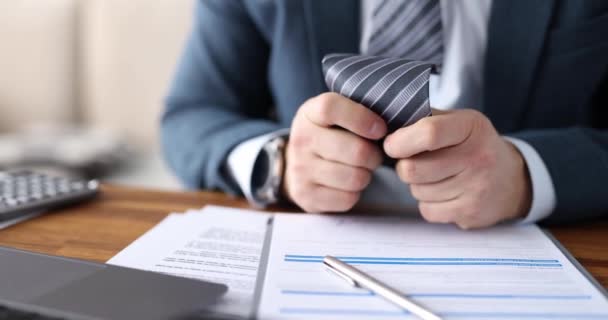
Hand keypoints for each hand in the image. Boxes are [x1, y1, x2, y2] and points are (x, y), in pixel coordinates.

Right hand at [283, 93, 386, 211]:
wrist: (297, 165)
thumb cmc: (329, 135)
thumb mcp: (335, 116)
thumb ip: (359, 111)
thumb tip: (394, 125)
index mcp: (309, 114)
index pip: (331, 108)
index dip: (361, 118)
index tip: (380, 129)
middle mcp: (300, 140)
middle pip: (356, 151)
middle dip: (374, 156)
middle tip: (374, 155)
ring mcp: (300, 170)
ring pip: (355, 178)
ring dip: (366, 175)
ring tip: (361, 169)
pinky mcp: (306, 196)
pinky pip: (347, 199)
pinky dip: (354, 193)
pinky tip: (347, 184)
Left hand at [384, 109, 531, 228]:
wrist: (511, 179)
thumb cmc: (473, 145)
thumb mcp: (458, 121)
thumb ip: (424, 119)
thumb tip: (385, 128)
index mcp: (471, 127)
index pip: (428, 134)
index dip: (400, 142)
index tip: (391, 145)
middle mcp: (477, 158)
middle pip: (413, 169)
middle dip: (404, 166)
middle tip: (414, 161)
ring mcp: (476, 189)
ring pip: (417, 191)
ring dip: (417, 185)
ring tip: (437, 176)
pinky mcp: (470, 213)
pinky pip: (427, 210)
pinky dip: (428, 202)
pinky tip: (444, 192)